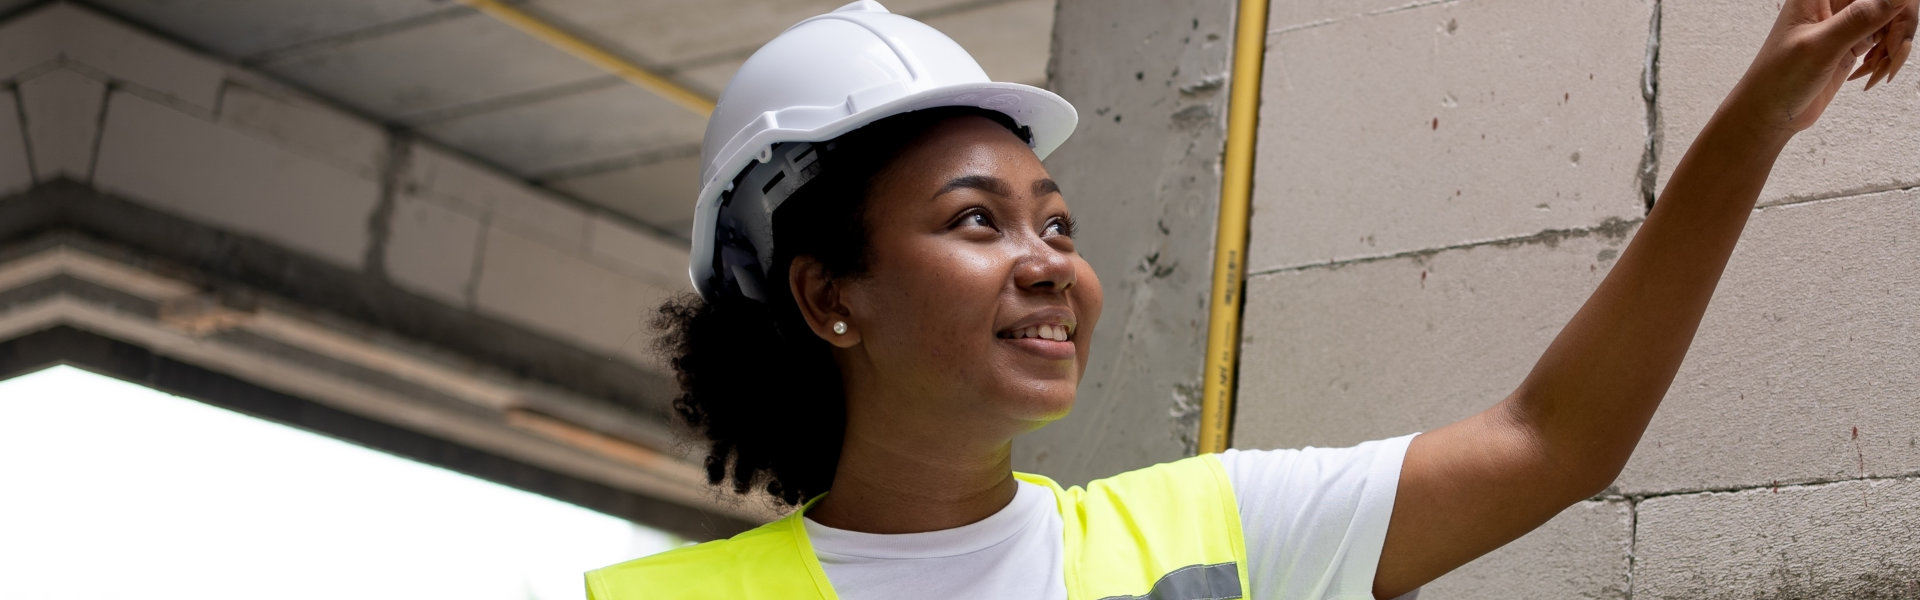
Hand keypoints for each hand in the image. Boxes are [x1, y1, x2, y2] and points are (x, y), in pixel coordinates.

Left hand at [1724, 0, 1914, 134]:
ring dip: (1895, 46)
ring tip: (1878, 72)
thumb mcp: (1821, 46)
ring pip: (1893, 19)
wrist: (1769, 114)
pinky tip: (1869, 75)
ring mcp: (1845, 22)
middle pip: (1890, 0)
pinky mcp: (1853, 42)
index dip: (1895, 2)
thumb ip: (1860, 18)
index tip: (1897, 22)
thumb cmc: (1778, 79)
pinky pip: (1887, 39)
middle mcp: (1833, 2)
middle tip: (1896, 54)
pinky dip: (1887, 57)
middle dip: (1900, 26)